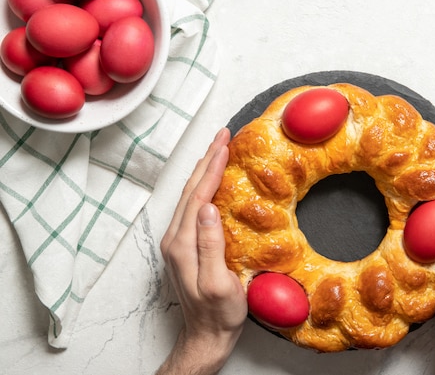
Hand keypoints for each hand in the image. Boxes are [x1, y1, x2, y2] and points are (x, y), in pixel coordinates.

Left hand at [157, 128, 246, 374]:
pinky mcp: (186, 245)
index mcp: (182, 244)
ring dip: (205, 170)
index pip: (197, 197)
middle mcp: (175, 239)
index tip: (224, 145)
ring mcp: (178, 242)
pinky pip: (194, 206)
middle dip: (206, 160)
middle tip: (223, 135)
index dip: (211, 169)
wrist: (206, 335)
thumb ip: (210, 245)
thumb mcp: (218, 284)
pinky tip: (214, 182)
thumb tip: (208, 207)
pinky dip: (205, 187)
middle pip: (190, 191)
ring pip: (191, 196)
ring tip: (219, 150)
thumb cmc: (218, 314)